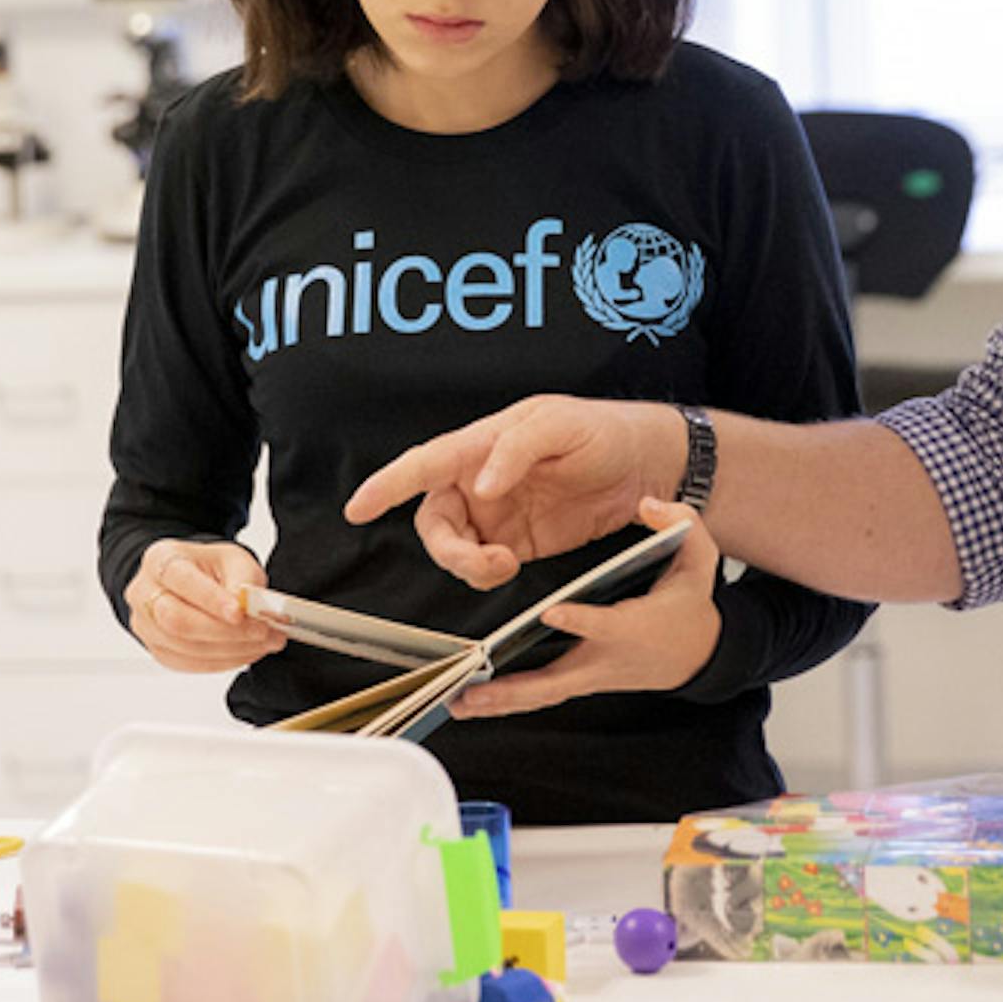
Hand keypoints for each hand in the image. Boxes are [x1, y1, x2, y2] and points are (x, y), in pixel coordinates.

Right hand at [123, 538, 279, 673]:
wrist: (195, 583)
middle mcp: (144, 593)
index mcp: (160, 559)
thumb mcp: (234, 559)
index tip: (240, 613)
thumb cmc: (210, 569)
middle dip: (224, 631)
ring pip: (185, 647)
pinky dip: (224, 661)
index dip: (211, 599)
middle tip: (261, 631)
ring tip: (263, 643)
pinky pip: (190, 663)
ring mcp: (146, 626)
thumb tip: (248, 609)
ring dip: (231, 649)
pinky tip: (246, 652)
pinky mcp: (158, 650)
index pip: (181, 580)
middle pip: (176, 620)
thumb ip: (243, 580)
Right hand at [345, 395, 683, 590]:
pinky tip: (510, 568)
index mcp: (481, 443)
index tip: (357, 509)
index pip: (424, 464)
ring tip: (505, 565)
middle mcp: (479, 480)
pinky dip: (486, 576)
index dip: (387, 485)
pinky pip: (483, 566)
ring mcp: (496, 514)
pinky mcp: (517, 543)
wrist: (645, 465)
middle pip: (433, 520)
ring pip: (453, 548)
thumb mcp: (560, 425)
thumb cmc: (600, 430)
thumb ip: (515, 450)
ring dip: (468, 566)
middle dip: (446, 548)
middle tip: (484, 562)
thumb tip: (480, 485)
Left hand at [451, 499, 721, 718]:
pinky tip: (471, 702)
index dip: (581, 621)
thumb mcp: (698, 560)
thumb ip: (680, 524)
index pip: (606, 625)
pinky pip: (538, 695)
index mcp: (632, 627)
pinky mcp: (577, 681)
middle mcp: (605, 659)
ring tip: (456, 703)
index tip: (553, 612)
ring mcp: (589, 675)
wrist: (696, 653)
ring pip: (541, 695)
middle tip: (473, 690)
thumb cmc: (689, 603)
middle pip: (556, 682)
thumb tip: (648, 504)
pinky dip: (505, 702)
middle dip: (514, 690)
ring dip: (499, 703)